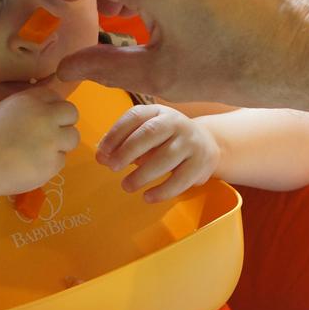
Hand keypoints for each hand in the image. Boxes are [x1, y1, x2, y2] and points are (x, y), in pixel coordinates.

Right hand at [0, 88, 79, 197]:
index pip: (56, 97)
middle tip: (49, 136)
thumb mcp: (6, 111)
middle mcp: (44, 115)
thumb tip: (53, 112)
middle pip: (72, 113)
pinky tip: (31, 166)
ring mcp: (51, 139)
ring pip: (73, 137)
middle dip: (64, 124)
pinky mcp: (53, 162)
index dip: (52, 110)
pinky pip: (62, 160)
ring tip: (39, 152)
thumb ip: (30, 109)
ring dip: (61, 145)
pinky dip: (50, 165)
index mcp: (29, 99)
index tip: (42, 121)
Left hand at [97, 104, 219, 201]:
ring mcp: (191, 142)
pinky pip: (181, 179)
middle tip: (113, 167)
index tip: (102, 152)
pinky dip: (163, 191)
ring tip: (126, 186)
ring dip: (143, 174)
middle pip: (151, 132)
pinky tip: (147, 197)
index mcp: (157, 112)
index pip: (135, 116)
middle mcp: (176, 122)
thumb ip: (121, 144)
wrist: (207, 144)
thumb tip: (101, 157)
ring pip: (166, 157)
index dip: (116, 133)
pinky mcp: (201, 163)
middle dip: (128, 151)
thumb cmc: (166, 140)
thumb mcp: (144, 135)